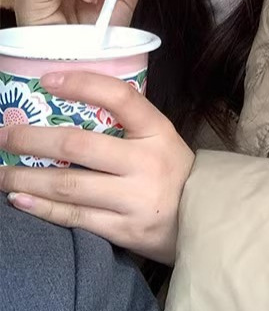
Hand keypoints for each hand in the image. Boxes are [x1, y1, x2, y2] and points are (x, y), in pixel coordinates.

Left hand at [0, 72, 193, 264]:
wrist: (206, 219)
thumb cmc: (173, 172)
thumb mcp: (161, 139)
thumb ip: (127, 124)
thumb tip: (69, 105)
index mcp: (158, 132)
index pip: (120, 97)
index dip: (82, 84)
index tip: (47, 80)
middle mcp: (146, 163)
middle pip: (77, 145)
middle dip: (30, 140)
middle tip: (3, 135)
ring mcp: (135, 199)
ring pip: (67, 185)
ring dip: (24, 178)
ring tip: (1, 173)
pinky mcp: (125, 230)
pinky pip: (74, 217)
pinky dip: (41, 208)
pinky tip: (19, 199)